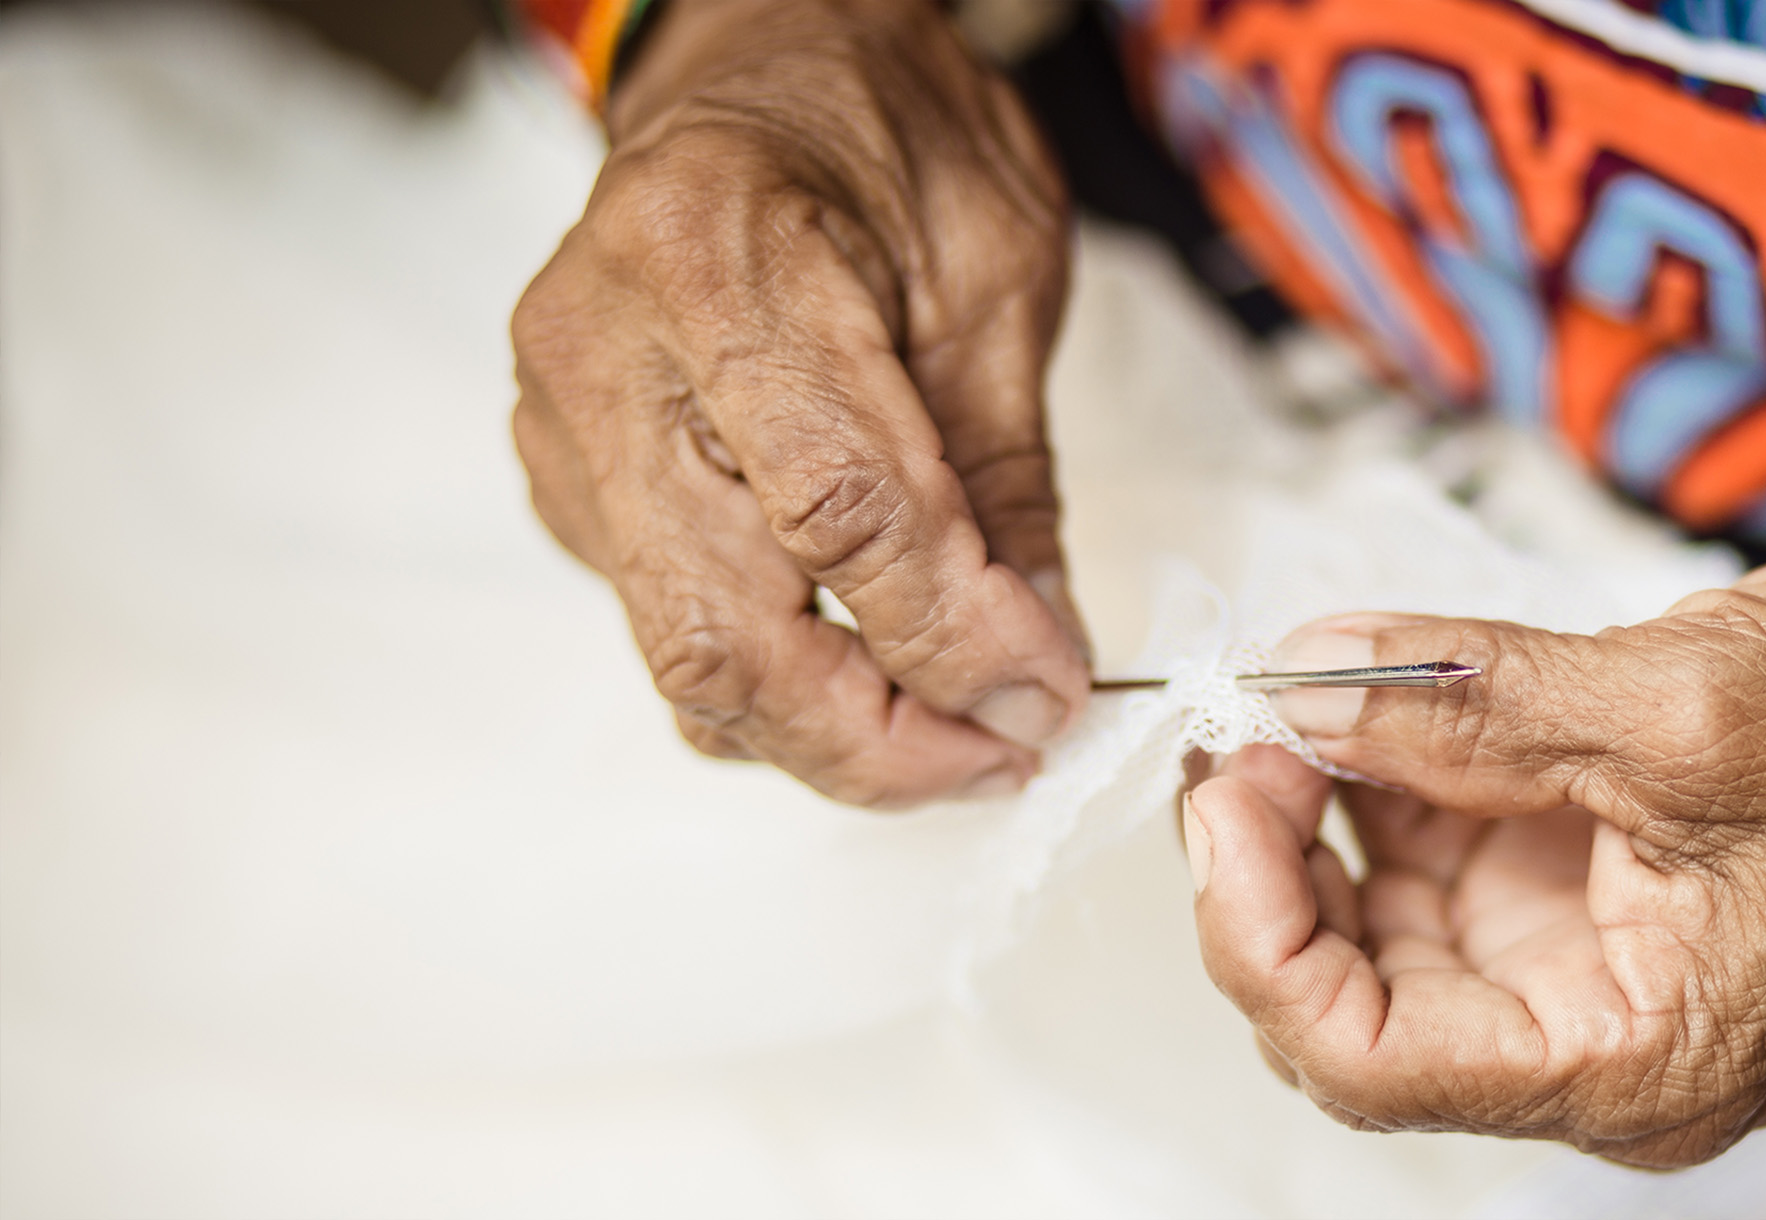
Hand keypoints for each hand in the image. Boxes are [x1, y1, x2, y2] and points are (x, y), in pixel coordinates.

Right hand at [510, 0, 1084, 804]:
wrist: (765, 69)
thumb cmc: (884, 134)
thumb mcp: (996, 273)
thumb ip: (1006, 476)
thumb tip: (1034, 661)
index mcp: (713, 255)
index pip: (834, 507)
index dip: (951, 632)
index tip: (1047, 691)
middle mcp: (603, 351)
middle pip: (725, 628)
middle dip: (880, 738)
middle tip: (1004, 755)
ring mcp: (563, 426)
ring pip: (687, 660)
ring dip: (835, 737)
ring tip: (960, 740)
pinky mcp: (567, 481)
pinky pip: (673, 631)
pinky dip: (784, 686)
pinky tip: (878, 675)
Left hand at [1183, 530, 1765, 1165]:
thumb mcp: (1686, 706)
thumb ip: (1472, 706)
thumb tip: (1306, 689)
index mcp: (1640, 1058)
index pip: (1365, 1057)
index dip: (1259, 928)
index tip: (1229, 787)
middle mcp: (1606, 1033)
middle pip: (1359, 991)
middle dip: (1280, 858)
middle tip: (1252, 719)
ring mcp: (1598, 952)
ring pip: (1392, 910)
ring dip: (1333, 799)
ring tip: (1314, 681)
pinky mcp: (1603, 870)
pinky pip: (1454, 839)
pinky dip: (1399, 761)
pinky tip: (1385, 682)